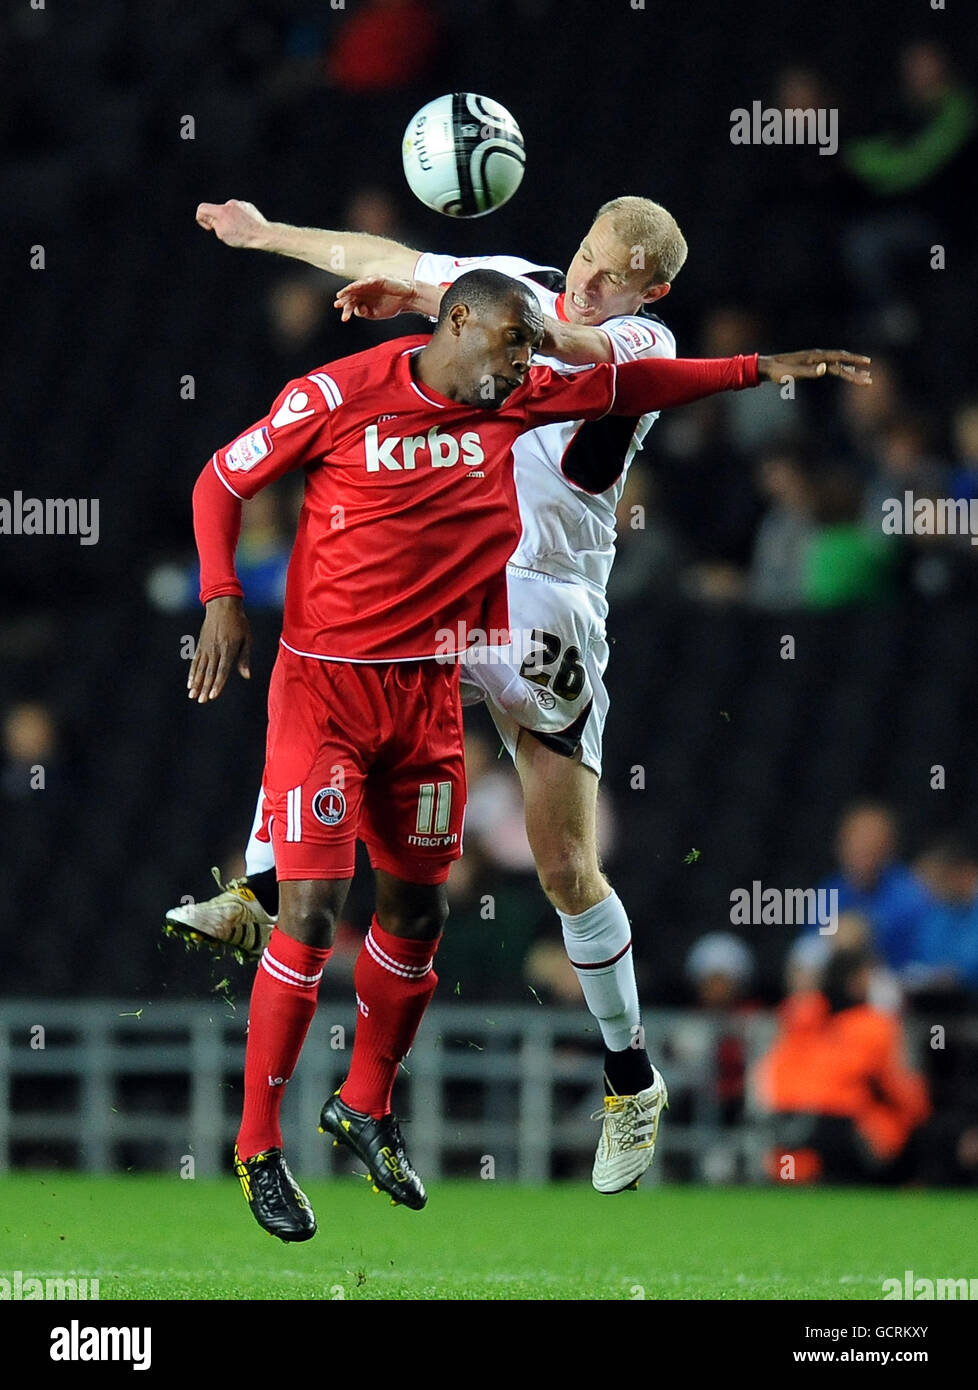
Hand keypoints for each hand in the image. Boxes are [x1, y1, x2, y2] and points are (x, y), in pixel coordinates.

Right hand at [187, 597, 251, 703]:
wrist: (223, 606)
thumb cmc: (239, 623)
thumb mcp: (246, 639)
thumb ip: (245, 658)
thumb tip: (247, 676)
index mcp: (229, 649)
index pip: (222, 671)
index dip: (217, 684)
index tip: (213, 695)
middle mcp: (216, 649)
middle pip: (210, 672)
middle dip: (205, 688)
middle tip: (201, 700)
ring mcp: (206, 647)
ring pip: (200, 668)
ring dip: (196, 683)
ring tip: (192, 695)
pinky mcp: (201, 645)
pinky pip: (195, 661)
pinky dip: (192, 673)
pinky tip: (190, 683)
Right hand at [195, 199, 268, 248]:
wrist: (262, 234)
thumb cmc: (242, 236)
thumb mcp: (222, 234)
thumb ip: (213, 223)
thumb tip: (209, 218)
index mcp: (221, 210)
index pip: (202, 208)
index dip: (201, 219)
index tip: (210, 227)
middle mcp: (229, 204)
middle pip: (216, 210)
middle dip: (218, 220)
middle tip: (227, 231)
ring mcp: (240, 203)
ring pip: (228, 211)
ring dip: (230, 219)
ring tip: (239, 230)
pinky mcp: (248, 206)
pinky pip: (239, 211)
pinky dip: (239, 218)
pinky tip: (246, 226)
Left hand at [335, 276, 419, 321]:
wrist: (406, 299)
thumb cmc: (391, 305)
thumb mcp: (375, 314)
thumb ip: (364, 312)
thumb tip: (356, 309)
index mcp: (363, 300)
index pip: (351, 304)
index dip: (347, 310)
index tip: (344, 318)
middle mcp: (364, 291)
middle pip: (351, 295)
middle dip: (344, 300)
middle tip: (338, 305)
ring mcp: (370, 284)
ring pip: (356, 287)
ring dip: (348, 290)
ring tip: (342, 295)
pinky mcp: (377, 279)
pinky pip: (367, 281)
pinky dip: (361, 283)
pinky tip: (355, 287)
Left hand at [757, 349, 871, 385]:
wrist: (767, 367)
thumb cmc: (778, 372)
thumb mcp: (792, 374)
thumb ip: (809, 372)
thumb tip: (825, 369)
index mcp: (815, 357)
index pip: (839, 359)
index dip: (854, 362)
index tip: (868, 365)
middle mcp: (818, 356)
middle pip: (842, 363)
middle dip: (857, 371)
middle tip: (869, 379)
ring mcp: (816, 360)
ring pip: (839, 365)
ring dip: (852, 372)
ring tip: (866, 378)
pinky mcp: (813, 365)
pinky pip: (832, 367)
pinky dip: (842, 370)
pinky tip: (848, 373)